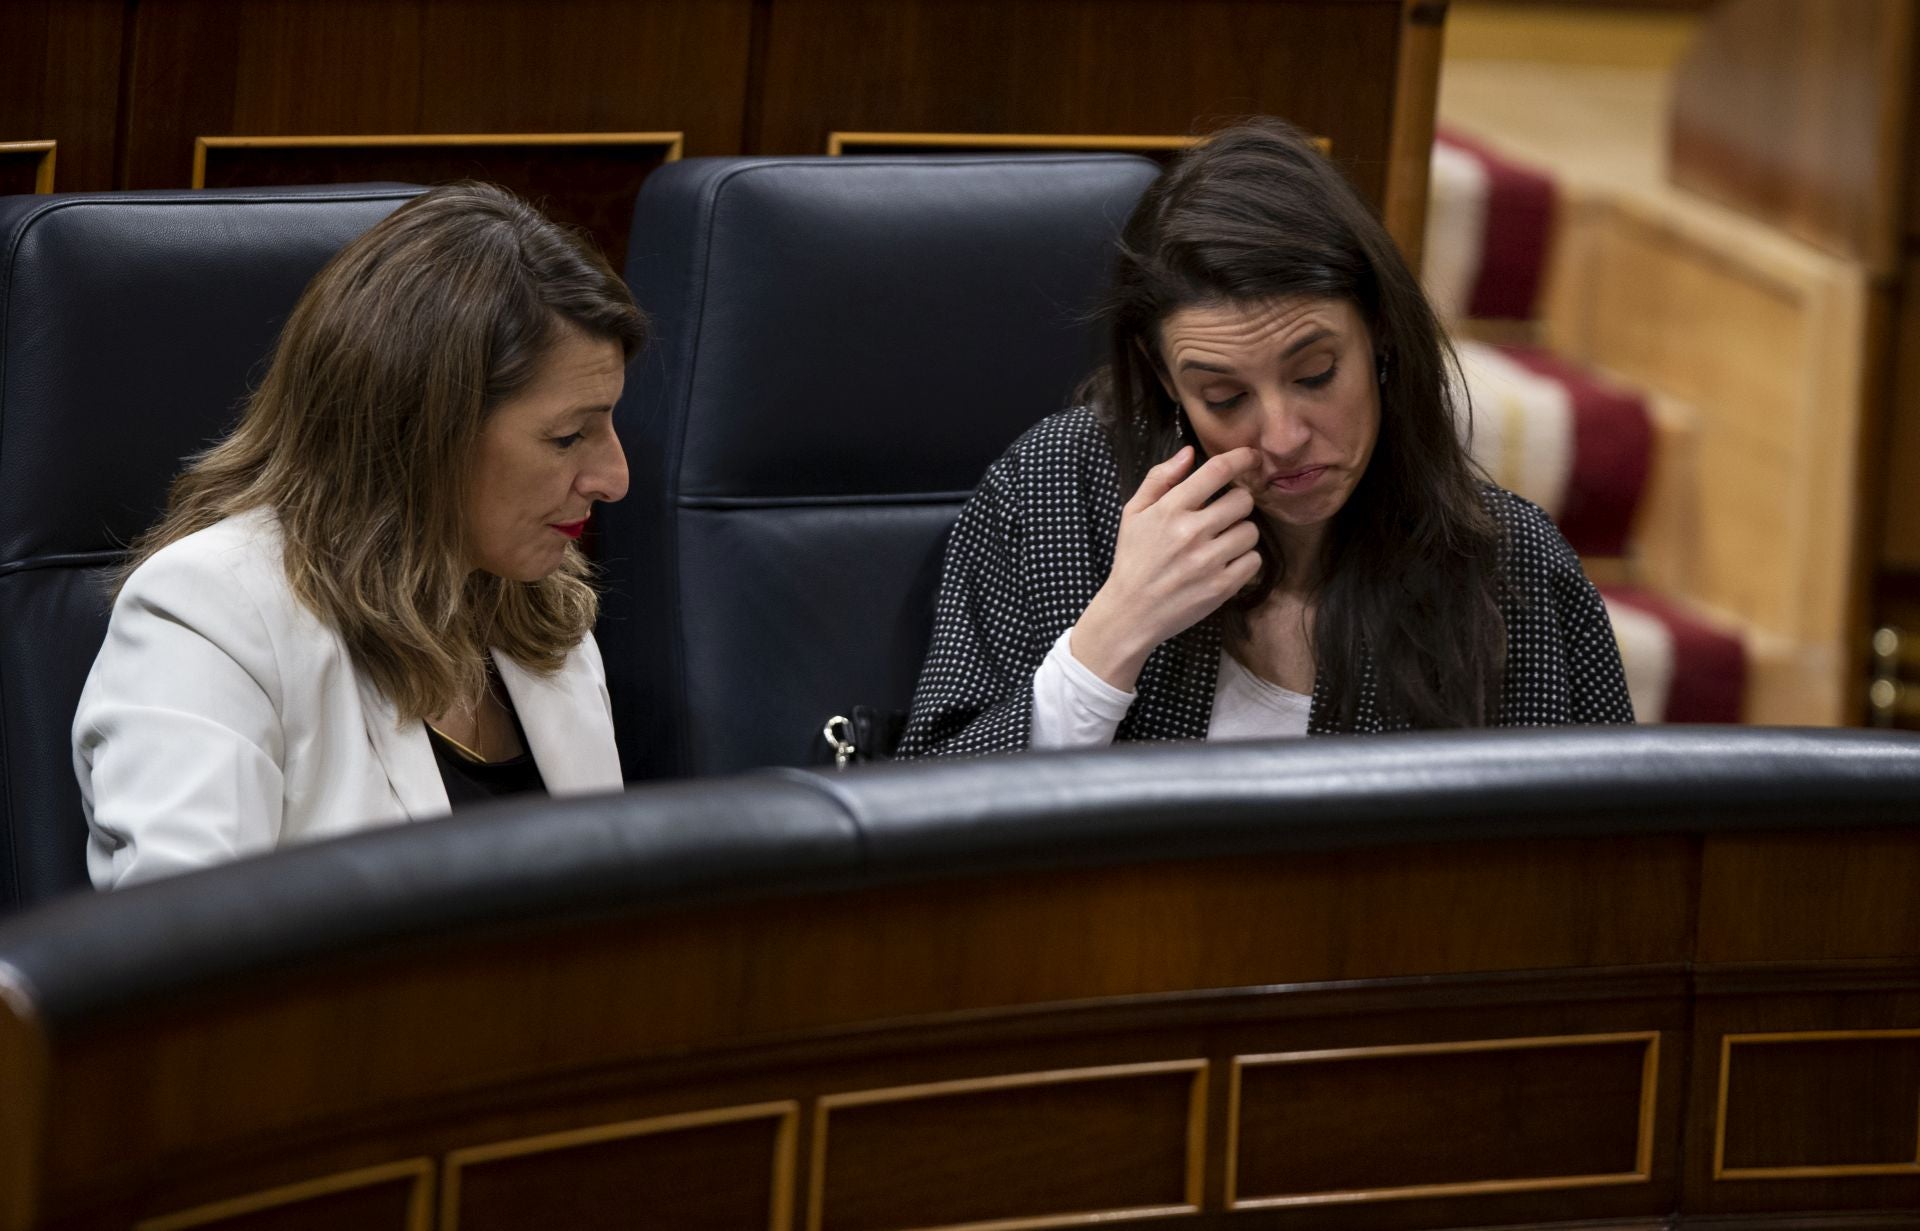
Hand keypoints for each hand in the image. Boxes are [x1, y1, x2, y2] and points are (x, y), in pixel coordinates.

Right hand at [1071, 445, 1261, 689]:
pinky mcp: (1222, 587)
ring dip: (1241, 533)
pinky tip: (1224, 564)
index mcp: (1169, 509)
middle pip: (1243, 500)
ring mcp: (1208, 561)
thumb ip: (1160, 479)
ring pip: (1251, 531)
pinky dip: (1244, 560)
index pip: (1217, 471)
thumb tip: (1190, 452)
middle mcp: (1191, 532)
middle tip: (1224, 514)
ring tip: (1221, 542)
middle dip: (1237, 503)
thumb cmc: (1134, 558)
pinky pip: (1254, 560)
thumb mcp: (1134, 513)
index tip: (1251, 456)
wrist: (1131, 612)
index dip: (1241, 458)